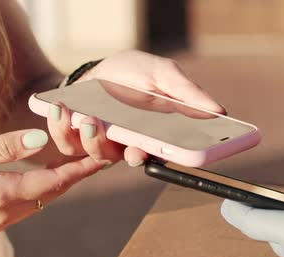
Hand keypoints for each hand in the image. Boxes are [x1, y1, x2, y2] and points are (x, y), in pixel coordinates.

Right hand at [0, 129, 104, 244]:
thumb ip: (3, 148)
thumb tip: (42, 141)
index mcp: (3, 196)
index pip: (55, 181)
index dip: (83, 168)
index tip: (105, 157)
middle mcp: (8, 214)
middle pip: (54, 192)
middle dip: (78, 173)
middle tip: (100, 154)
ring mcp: (0, 222)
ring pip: (43, 199)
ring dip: (62, 181)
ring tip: (80, 161)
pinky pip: (28, 204)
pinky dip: (43, 188)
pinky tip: (46, 176)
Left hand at [47, 50, 224, 166]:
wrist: (95, 69)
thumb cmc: (133, 72)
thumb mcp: (162, 73)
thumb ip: (186, 91)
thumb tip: (220, 110)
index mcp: (160, 133)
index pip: (175, 152)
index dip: (182, 158)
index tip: (187, 155)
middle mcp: (135, 143)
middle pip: (139, 159)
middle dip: (136, 155)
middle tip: (134, 149)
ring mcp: (106, 144)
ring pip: (102, 154)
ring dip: (95, 139)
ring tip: (90, 118)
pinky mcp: (78, 139)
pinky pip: (71, 144)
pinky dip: (64, 128)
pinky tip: (63, 109)